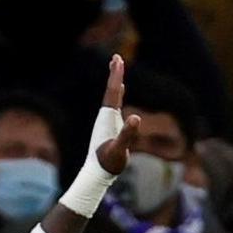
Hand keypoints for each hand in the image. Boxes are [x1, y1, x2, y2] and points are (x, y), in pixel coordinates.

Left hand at [95, 55, 139, 177]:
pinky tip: (120, 91)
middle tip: (116, 57)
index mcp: (107, 119)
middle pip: (110, 91)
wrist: (96, 176)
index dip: (116, 76)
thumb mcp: (119, 150)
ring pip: (112, 97)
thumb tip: (136, 118)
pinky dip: (117, 94)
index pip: (112, 93)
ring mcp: (107, 122)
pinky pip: (115, 105)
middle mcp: (105, 117)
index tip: (118, 59)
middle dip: (114, 74)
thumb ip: (127, 135)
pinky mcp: (110, 127)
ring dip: (115, 81)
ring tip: (117, 68)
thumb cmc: (108, 164)